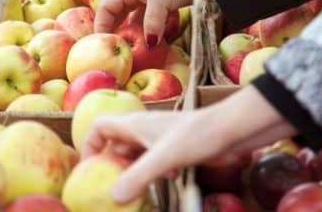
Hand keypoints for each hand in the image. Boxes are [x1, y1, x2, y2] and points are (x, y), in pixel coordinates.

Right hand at [82, 86, 295, 202]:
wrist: (233, 129)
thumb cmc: (197, 136)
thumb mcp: (164, 158)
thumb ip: (139, 176)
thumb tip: (114, 196)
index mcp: (135, 124)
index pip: (100, 127)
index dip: (89, 145)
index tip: (88, 170)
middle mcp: (145, 129)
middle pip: (116, 144)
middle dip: (110, 166)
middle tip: (108, 189)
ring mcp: (161, 139)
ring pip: (137, 155)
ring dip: (132, 172)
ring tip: (132, 192)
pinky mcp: (177, 148)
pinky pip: (156, 161)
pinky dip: (154, 173)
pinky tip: (165, 182)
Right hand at [94, 0, 193, 43]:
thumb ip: (153, 21)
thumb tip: (148, 44)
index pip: (106, 5)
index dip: (102, 23)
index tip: (102, 41)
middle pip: (118, 11)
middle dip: (114, 28)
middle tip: (113, 46)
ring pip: (134, 16)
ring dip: (132, 31)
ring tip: (130, 47)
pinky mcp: (164, 2)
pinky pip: (149, 18)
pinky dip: (148, 29)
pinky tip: (151, 40)